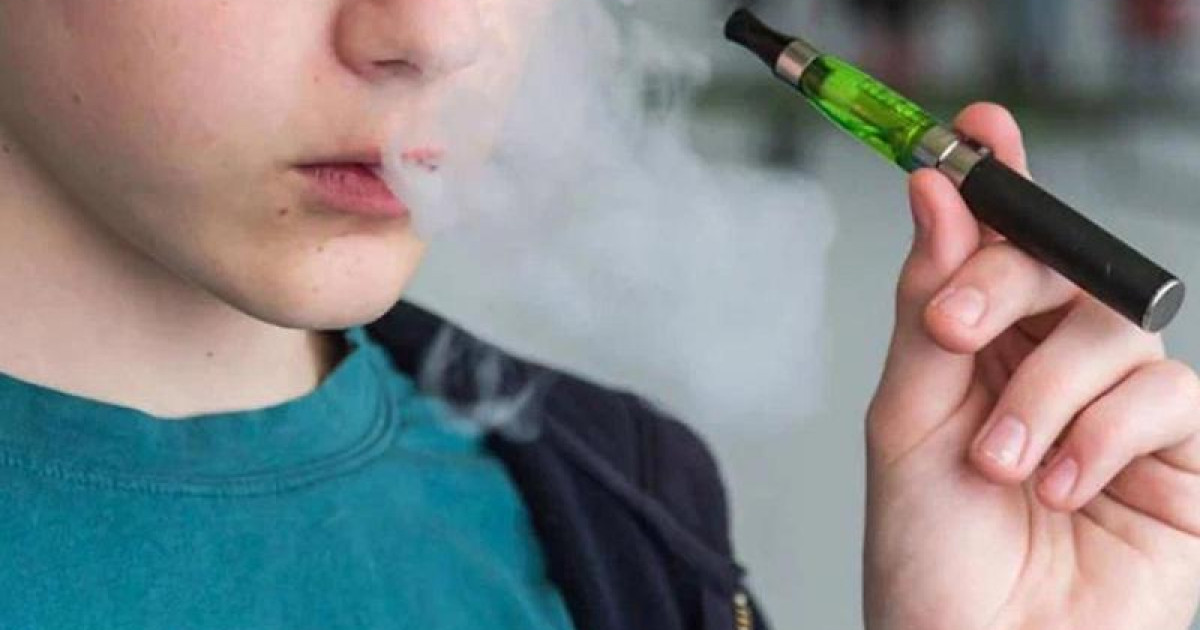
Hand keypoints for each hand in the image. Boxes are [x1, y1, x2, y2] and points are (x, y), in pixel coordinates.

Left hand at [863, 103, 1199, 629]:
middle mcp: (1054, 369)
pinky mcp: (1183, 459)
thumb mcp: (908, 421)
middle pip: (1062, 264)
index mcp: (985, 352)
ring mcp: (1121, 411)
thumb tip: (938, 195)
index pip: (1002, 248)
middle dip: (1006, 282)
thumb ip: (930, 311)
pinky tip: (1065, 488)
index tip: (979, 128)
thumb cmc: (931, 555)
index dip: (1000, 182)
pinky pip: (1168, 395)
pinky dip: (1106, 434)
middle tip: (955, 331)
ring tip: (1001, 465)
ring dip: (1046, 392)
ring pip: (1114, 328)